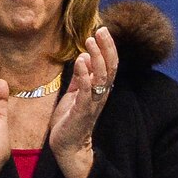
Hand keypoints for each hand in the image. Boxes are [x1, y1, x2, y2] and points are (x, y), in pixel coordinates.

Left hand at [50, 26, 118, 177]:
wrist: (67, 146)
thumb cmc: (70, 120)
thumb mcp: (74, 94)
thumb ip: (80, 77)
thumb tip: (84, 57)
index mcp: (100, 90)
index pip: (109, 65)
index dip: (108, 48)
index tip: (102, 30)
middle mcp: (100, 95)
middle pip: (109, 68)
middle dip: (106, 48)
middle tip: (101, 30)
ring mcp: (93, 103)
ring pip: (101, 77)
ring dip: (97, 57)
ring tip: (90, 41)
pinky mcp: (82, 112)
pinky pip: (86, 91)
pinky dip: (84, 75)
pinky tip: (81, 61)